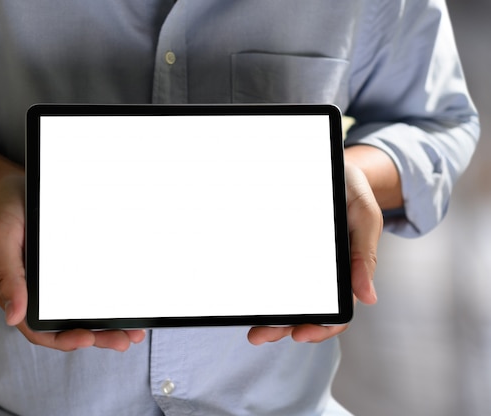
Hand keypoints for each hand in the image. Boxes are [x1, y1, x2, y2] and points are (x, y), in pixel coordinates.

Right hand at [0, 139, 144, 351]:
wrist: (8, 184)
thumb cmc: (2, 208)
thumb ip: (5, 274)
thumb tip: (13, 316)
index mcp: (13, 289)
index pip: (37, 327)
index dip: (63, 338)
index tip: (89, 338)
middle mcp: (32, 291)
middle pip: (63, 325)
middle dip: (95, 336)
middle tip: (125, 339)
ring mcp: (49, 281)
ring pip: (76, 312)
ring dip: (104, 325)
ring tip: (132, 331)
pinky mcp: (62, 268)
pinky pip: (83, 290)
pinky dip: (104, 301)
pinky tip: (125, 304)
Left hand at [248, 162, 382, 343]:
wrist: (328, 163)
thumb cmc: (350, 190)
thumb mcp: (364, 216)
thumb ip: (366, 255)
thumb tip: (368, 299)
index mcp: (346, 270)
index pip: (337, 310)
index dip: (320, 327)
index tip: (300, 334)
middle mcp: (323, 272)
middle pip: (307, 309)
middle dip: (284, 328)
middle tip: (259, 335)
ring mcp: (303, 261)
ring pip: (288, 297)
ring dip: (270, 316)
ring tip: (251, 328)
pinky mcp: (284, 247)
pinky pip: (273, 271)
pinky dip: (262, 287)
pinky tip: (246, 295)